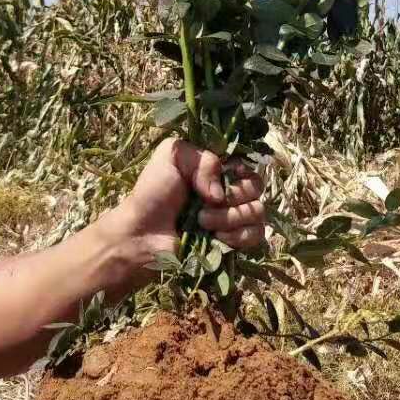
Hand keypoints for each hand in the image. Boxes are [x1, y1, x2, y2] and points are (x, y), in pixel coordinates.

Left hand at [98, 137, 265, 290]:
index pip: (247, 163)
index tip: (227, 173)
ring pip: (258, 211)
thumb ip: (202, 157)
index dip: (240, 169)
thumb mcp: (171, 157)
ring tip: (203, 222)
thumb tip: (221, 192)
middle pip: (257, 186)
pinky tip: (218, 238)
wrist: (141, 235)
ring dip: (231, 217)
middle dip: (234, 195)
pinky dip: (239, 236)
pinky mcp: (234, 243)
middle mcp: (228, 191)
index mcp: (216, 169)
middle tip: (205, 202)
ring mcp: (233, 218)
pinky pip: (257, 235)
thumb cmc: (152, 193)